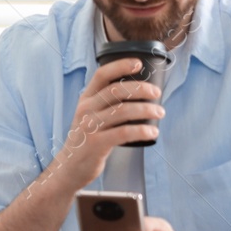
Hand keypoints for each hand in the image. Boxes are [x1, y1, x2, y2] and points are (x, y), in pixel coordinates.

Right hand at [51, 58, 165, 190]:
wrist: (69, 167)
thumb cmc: (87, 139)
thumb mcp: (90, 116)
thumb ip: (107, 103)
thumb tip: (140, 91)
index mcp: (86, 99)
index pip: (101, 75)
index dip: (120, 66)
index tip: (139, 63)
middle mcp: (86, 110)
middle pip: (116, 91)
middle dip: (141, 89)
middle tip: (157, 93)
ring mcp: (89, 127)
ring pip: (122, 111)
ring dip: (146, 110)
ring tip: (160, 112)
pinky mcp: (96, 144)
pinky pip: (123, 133)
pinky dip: (141, 131)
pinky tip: (153, 132)